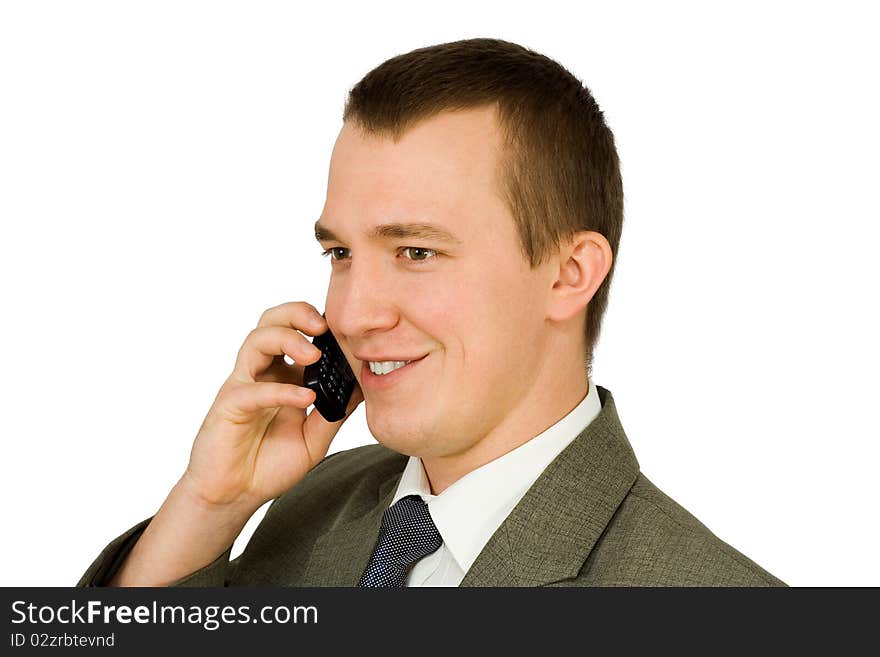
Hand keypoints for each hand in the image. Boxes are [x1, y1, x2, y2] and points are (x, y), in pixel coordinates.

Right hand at [180, 301, 362, 511]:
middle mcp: (263, 374)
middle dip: (297, 313)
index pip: (297, 333)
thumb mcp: (314, 439)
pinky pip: (253, 389)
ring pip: (257, 341)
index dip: (319, 324)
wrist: (235, 497)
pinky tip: (304, 399)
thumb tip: (361, 389)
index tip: (346, 329)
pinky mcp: (229, 406)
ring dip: (287, 339)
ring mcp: (244, 386)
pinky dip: (281, 390)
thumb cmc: (267, 466)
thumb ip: (333, 414)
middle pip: (272, 322)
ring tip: (314, 355)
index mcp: (284, 376)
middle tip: (323, 325)